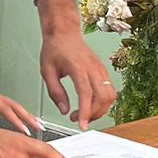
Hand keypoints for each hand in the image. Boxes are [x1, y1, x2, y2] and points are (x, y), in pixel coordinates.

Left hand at [0, 70, 39, 137]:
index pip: (7, 111)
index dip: (17, 122)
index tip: (26, 131)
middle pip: (17, 107)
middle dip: (30, 117)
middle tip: (40, 127)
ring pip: (15, 105)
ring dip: (27, 114)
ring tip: (38, 123)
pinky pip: (10, 105)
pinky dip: (19, 111)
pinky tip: (22, 117)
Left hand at [37, 0, 115, 127]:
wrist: (64, 32)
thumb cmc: (55, 49)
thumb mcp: (46, 71)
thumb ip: (55, 92)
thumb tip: (65, 110)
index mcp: (77, 67)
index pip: (86, 93)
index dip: (85, 111)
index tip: (81, 125)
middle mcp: (93, 68)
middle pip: (103, 97)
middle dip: (93, 114)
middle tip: (78, 120)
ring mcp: (100, 69)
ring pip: (110, 95)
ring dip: (100, 109)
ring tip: (84, 113)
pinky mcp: (103, 71)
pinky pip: (110, 90)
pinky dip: (103, 102)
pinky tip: (90, 104)